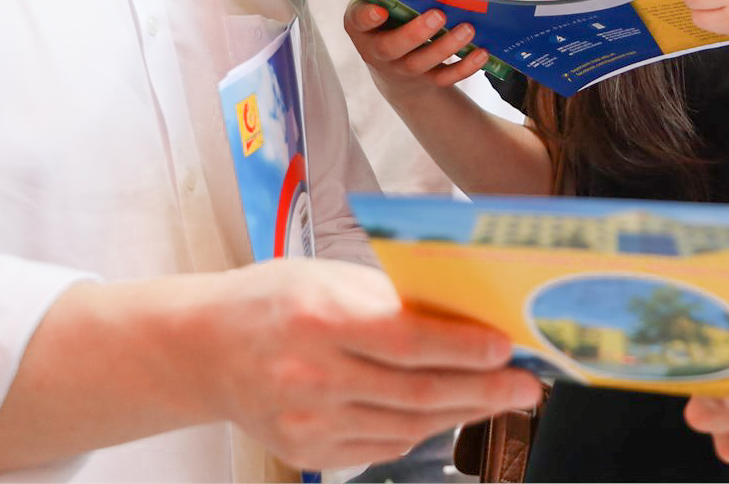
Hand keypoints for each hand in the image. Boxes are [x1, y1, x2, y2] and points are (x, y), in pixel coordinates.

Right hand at [201, 259, 541, 468]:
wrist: (202, 347)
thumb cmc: (277, 299)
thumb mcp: (332, 278)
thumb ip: (392, 301)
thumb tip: (468, 319)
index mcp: (320, 320)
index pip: (408, 341)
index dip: (464, 348)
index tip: (507, 348)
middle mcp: (311, 376)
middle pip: (417, 391)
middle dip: (483, 390)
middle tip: (527, 385)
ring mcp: (307, 421)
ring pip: (406, 424)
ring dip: (462, 412)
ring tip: (500, 398)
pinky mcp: (306, 449)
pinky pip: (382, 444)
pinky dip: (423, 429)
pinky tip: (450, 412)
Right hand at [344, 0, 490, 93]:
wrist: (394, 69)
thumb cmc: (389, 23)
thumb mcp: (381, 5)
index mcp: (362, 28)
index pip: (357, 22)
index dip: (366, 17)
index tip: (379, 9)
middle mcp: (378, 51)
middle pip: (392, 47)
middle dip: (415, 33)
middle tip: (438, 15)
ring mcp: (402, 69)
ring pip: (421, 64)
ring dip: (446, 47)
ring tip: (468, 28)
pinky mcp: (426, 81)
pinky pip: (445, 78)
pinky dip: (465, 67)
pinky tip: (481, 51)